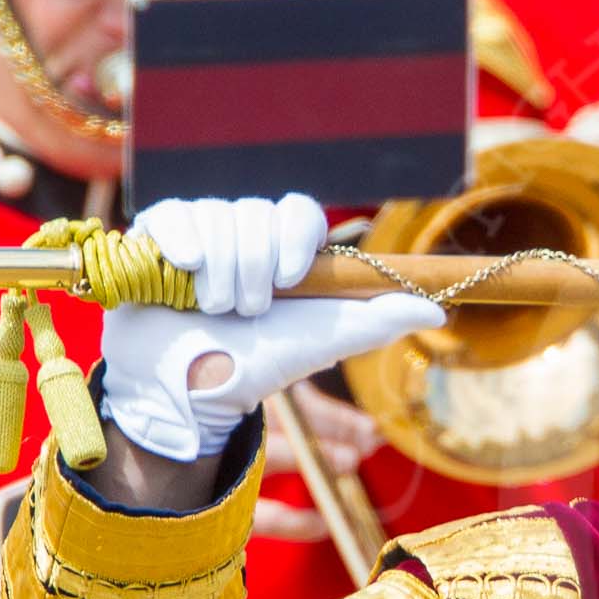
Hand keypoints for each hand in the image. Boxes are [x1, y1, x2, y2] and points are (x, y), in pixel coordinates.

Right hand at [101, 194, 443, 461]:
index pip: (299, 211)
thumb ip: (376, 321)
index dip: (293, 236)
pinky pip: (175, 214)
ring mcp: (203, 233)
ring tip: (212, 309)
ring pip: (217, 216)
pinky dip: (181, 244)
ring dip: (218, 271)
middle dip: (253, 269)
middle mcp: (247, 235)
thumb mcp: (322, 342)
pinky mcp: (160, 235)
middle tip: (247, 312)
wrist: (187, 386)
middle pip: (256, 213)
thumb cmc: (259, 364)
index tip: (291, 278)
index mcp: (288, 254)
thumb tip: (438, 311)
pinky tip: (183, 271)